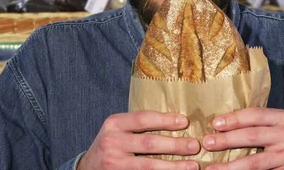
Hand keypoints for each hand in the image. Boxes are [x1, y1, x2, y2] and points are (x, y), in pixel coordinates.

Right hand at [77, 110, 200, 169]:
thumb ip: (138, 125)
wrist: (88, 167)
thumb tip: (176, 121)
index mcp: (114, 124)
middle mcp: (112, 143)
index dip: (165, 120)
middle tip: (195, 145)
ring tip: (193, 165)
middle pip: (149, 143)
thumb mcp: (118, 129)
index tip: (184, 122)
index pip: (142, 119)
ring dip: (174, 166)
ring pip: (149, 166)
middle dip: (175, 145)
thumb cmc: (111, 144)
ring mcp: (115, 163)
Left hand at [202, 108, 283, 169]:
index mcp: (282, 118)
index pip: (254, 115)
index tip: (215, 124)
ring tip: (212, 168)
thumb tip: (219, 125)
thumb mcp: (276, 128)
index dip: (233, 119)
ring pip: (254, 162)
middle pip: (252, 136)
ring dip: (230, 166)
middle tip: (207, 143)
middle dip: (226, 140)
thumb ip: (256, 124)